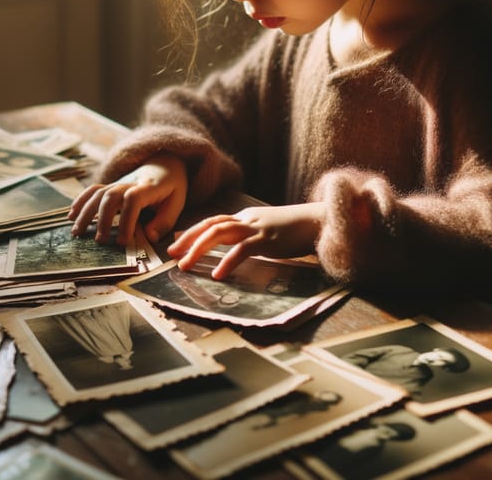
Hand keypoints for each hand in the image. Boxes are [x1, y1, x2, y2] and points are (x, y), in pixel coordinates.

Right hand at [67, 153, 186, 243]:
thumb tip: (150, 237)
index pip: (133, 199)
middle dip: (103, 219)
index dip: (127, 220)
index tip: (124, 241)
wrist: (165, 163)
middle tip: (101, 241)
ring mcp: (118, 182)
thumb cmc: (172, 187)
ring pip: (97, 193)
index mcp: (149, 187)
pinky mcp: (111, 185)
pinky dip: (80, 201)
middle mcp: (130, 182)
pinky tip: (71, 215)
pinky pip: (92, 189)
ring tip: (77, 233)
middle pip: (111, 195)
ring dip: (86, 212)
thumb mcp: (177, 203)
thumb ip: (165, 221)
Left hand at [167, 202, 324, 279]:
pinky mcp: (268, 239)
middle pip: (210, 224)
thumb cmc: (296, 229)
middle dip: (188, 238)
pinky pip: (242, 249)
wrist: (319, 221)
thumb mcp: (268, 230)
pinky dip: (227, 261)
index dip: (193, 230)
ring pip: (220, 232)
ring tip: (185, 264)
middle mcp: (247, 219)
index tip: (176, 241)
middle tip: (172, 254)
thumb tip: (237, 248)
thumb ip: (252, 236)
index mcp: (246, 217)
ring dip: (199, 248)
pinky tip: (217, 274)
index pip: (213, 220)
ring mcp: (256, 227)